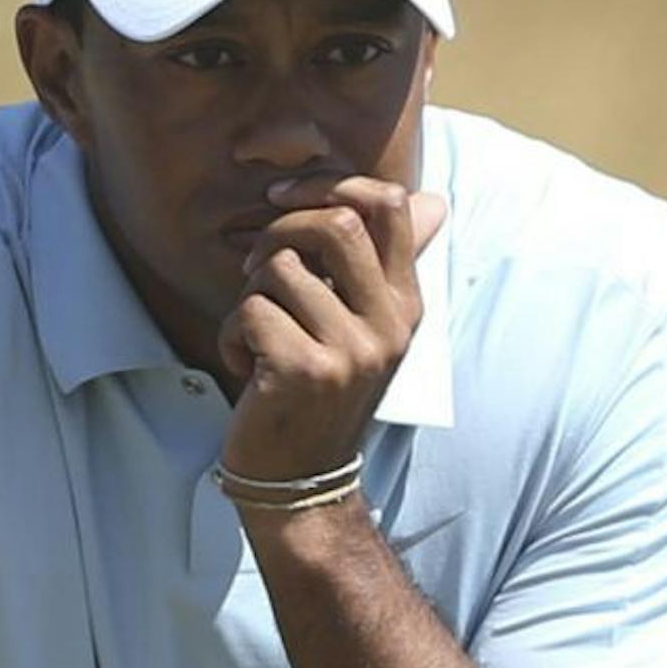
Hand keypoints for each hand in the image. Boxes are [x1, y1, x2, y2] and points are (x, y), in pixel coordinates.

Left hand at [217, 175, 447, 482]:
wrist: (303, 483)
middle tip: (257, 265)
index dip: (332, 184)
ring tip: (259, 334)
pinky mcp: (306, 371)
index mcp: (406, 306)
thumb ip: (387, 265)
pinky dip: (233, 335)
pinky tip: (248, 367)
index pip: (392, 205)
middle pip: (336, 223)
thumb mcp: (367, 329)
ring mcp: (351, 350)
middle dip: (280, 231)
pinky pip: (251, 312)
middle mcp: (389, 325)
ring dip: (250, 295)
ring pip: (281, 269)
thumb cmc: (321, 394)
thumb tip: (434, 201)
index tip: (284, 199)